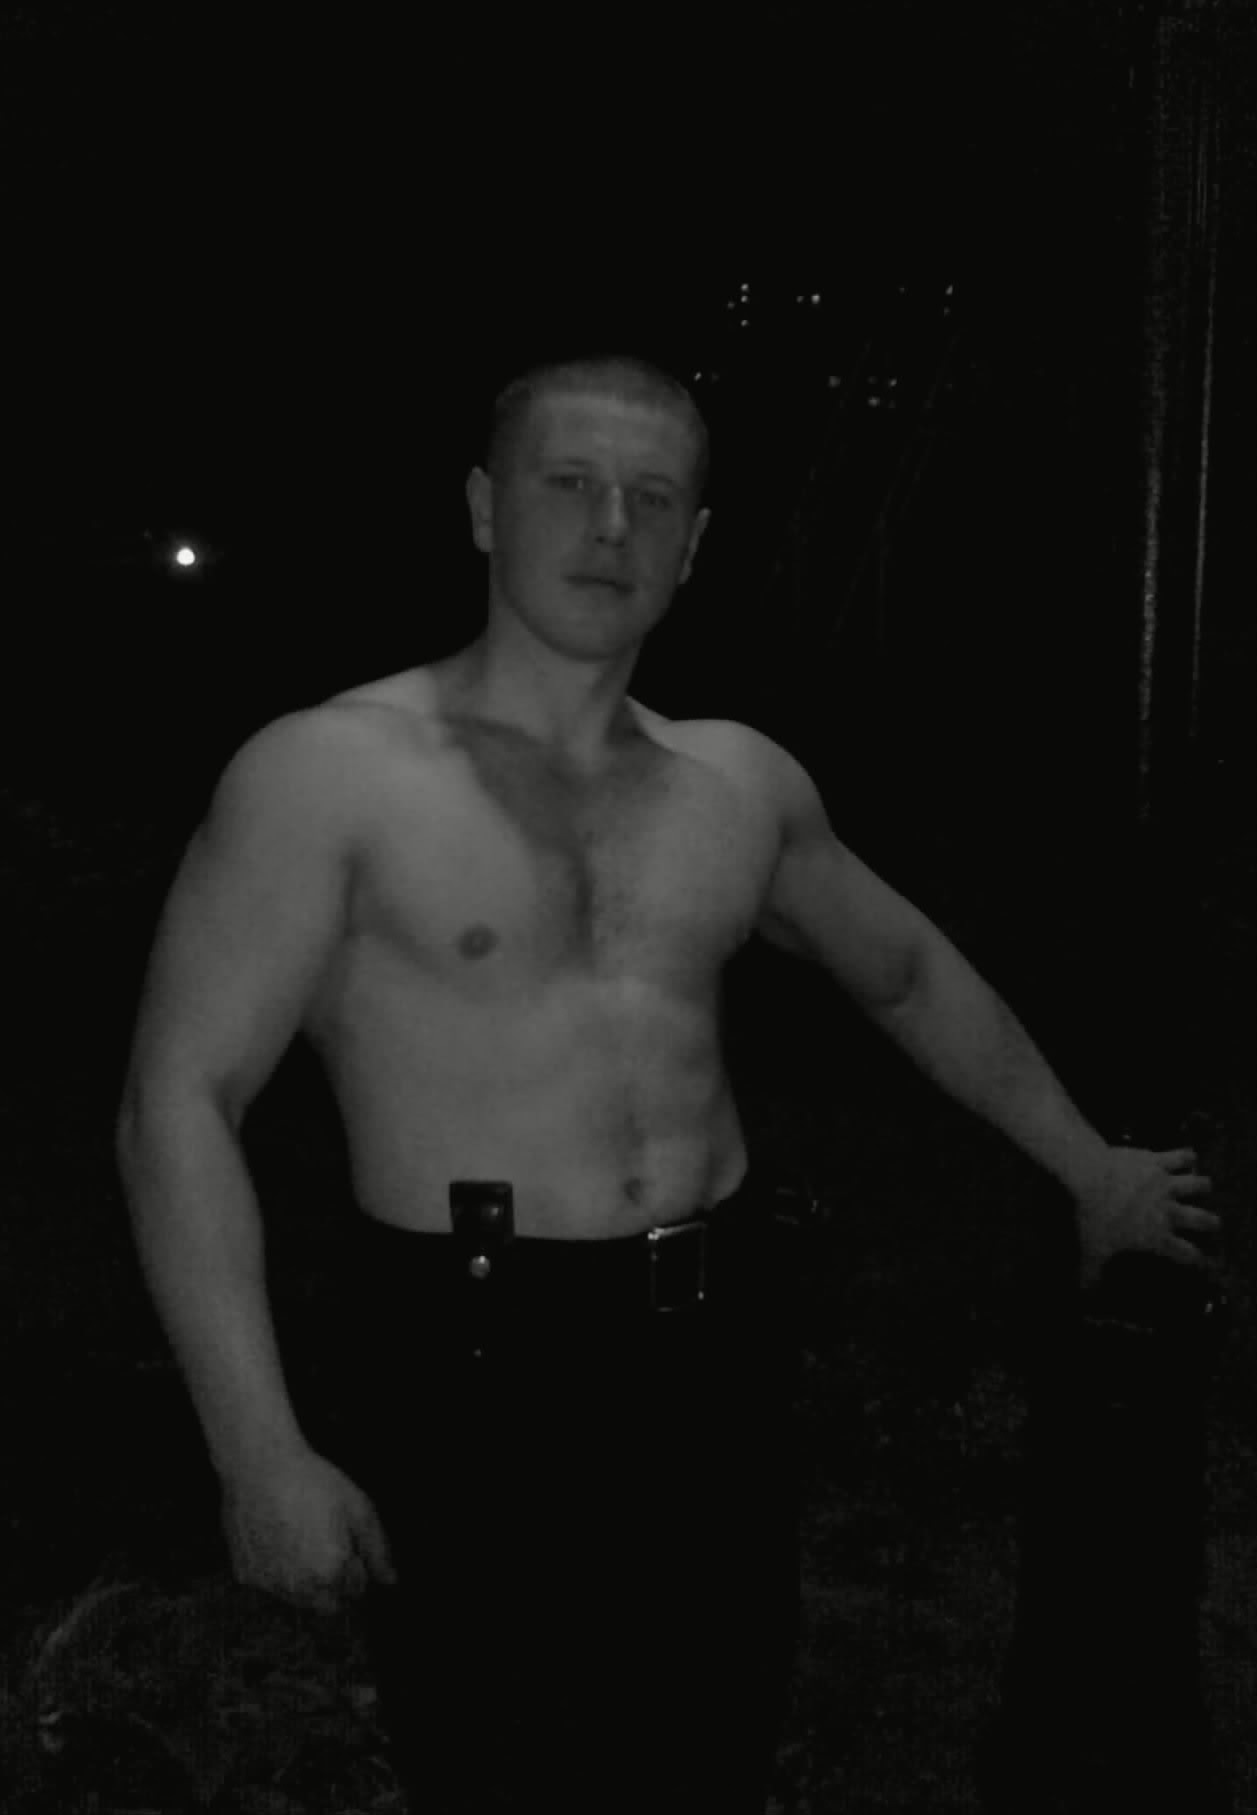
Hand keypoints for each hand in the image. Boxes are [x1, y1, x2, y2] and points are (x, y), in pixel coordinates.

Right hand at [221, 1446, 398, 1614]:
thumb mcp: (358, 1507)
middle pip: (327, 1604)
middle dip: (333, 1583)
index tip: (347, 1541)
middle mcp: (300, 1586)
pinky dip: (277, 1571)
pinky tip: (277, 1538)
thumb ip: (378, 1550)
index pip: (355, 1589)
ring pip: (298, 1598)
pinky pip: (270, 1585)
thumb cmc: (313, 1481)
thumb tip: (391, 1580)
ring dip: (305, 1580)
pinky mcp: (246, 1576)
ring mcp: (269, 1584)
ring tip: (302, 1538)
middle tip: (327, 1546)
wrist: (260, 1465)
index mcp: (331, 1571)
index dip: (356, 1564)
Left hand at [1074, 1145, 1221, 1290]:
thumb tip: (1083, 1290)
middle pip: (1201, 1219)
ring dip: (1202, 1186)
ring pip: (1198, 1185)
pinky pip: (1182, 1157)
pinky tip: (1189, 1157)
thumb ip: (1091, 1270)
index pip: (1186, 1252)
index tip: (1198, 1260)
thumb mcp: (1092, 1247)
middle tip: (1214, 1223)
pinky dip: (1187, 1157)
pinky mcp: (1159, 1161)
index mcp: (1156, 1235)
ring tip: (1204, 1186)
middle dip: (1211, 1222)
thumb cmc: (1093, 1215)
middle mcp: (1168, 1211)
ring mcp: (1166, 1184)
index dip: (1194, 1259)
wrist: (1091, 1176)